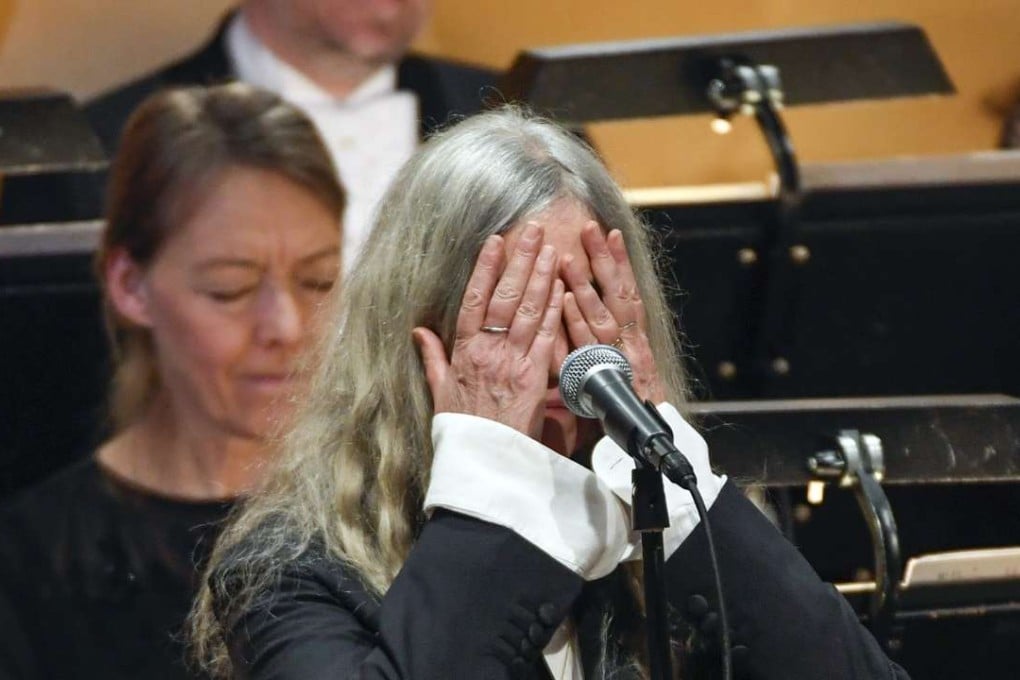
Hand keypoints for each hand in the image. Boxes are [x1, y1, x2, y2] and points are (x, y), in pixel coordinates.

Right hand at [414, 223, 563, 439]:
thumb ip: (432, 358)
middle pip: (505, 296)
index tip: (495, 241)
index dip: (485, 268)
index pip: (475, 299)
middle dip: (520, 260)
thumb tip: (418, 331)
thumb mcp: (439, 392)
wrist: (482, 461)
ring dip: (541, 277)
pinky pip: (546, 337)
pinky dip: (554, 311)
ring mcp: (512, 361)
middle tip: (533, 230)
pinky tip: (563, 288)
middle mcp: (488, 351)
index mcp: (464, 352)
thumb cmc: (461, 430)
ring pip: (528, 310)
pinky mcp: (535, 377)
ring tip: (551, 247)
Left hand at [560, 222, 665, 403]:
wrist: (650, 441)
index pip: (626, 292)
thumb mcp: (620, 372)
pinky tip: (565, 300)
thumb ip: (603, 347)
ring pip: (601, 314)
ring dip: (584, 284)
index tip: (609, 233)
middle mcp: (632, 343)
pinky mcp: (608, 377)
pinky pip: (588, 345)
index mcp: (635, 339)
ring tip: (567, 257)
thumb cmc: (630, 409)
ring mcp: (621, 358)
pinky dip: (576, 321)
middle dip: (603, 260)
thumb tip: (583, 318)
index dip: (618, 262)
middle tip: (591, 228)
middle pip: (616, 294)